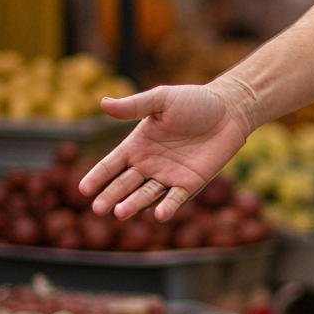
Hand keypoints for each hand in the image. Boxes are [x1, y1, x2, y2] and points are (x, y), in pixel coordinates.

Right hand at [82, 82, 252, 221]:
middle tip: (98, 209)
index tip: (83, 190)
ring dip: (134, 204)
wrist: (230, 110)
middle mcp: (149, 164)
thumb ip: (134, 106)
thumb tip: (103, 103)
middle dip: (111, 197)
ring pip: (146, 194)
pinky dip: (167, 206)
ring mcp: (168, 176)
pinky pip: (175, 198)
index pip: (111, 164)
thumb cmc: (194, 101)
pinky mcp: (190, 183)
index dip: (98, 176)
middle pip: (124, 184)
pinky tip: (159, 214)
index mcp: (138, 145)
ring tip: (120, 213)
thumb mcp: (162, 99)